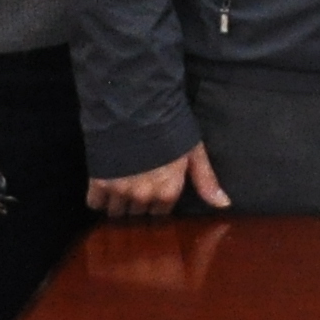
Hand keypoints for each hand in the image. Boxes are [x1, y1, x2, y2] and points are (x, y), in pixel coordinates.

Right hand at [88, 140, 231, 217]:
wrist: (138, 105)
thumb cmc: (170, 126)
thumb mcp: (194, 151)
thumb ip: (206, 181)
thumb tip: (224, 204)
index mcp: (167, 191)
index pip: (160, 214)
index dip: (157, 202)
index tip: (154, 189)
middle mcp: (144, 196)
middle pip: (138, 213)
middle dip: (138, 202)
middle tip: (137, 183)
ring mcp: (120, 190)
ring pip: (116, 212)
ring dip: (118, 202)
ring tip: (121, 184)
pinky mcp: (99, 181)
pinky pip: (95, 203)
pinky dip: (98, 197)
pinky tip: (104, 183)